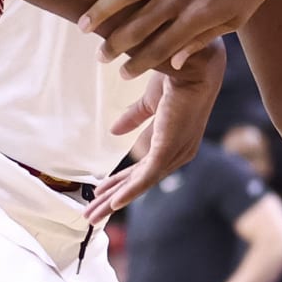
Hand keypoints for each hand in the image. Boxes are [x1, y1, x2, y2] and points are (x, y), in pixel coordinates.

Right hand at [80, 0, 281, 76]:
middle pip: (136, 28)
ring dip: (100, 9)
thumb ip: (203, 40)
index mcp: (195, 19)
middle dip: (115, 46)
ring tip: (83, 24)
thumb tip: (176, 63)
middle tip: (100, 57)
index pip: (159, 50)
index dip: (138, 64)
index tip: (123, 74)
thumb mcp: (234, 21)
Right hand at [84, 39, 226, 223]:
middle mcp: (175, 152)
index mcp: (172, 141)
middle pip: (139, 182)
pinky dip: (130, 191)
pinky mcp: (170, 148)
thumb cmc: (177, 79)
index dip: (119, 181)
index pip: (142, 169)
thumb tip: (115, 132)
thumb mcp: (149, 103)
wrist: (191, 66)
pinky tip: (114, 203)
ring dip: (114, 200)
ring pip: (140, 184)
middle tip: (90, 214)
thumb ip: (135, 118)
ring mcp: (174, 152)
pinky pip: (148, 176)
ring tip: (93, 215)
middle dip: (112, 198)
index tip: (99, 191)